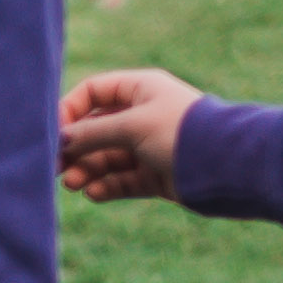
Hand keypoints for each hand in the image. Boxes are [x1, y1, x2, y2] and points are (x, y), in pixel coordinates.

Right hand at [52, 68, 199, 202]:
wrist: (228, 166)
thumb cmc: (181, 132)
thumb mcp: (132, 126)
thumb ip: (91, 133)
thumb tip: (58, 141)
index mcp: (140, 89)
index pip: (93, 92)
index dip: (69, 111)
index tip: (53, 134)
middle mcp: (142, 115)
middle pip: (95, 129)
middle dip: (74, 148)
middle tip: (55, 169)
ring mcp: (149, 146)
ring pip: (106, 157)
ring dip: (87, 169)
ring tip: (74, 184)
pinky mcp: (155, 175)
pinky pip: (123, 180)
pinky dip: (107, 186)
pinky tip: (95, 193)